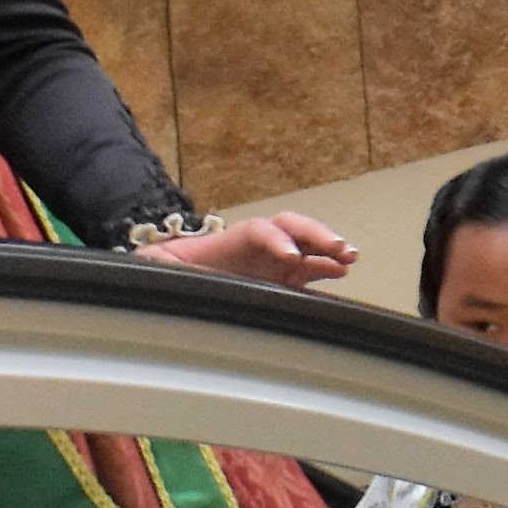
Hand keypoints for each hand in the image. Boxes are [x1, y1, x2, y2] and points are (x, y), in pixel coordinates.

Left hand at [149, 209, 352, 286]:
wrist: (175, 278)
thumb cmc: (168, 273)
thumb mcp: (157, 266)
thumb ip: (161, 265)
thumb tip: (158, 267)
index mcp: (228, 242)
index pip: (258, 231)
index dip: (276, 239)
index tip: (290, 256)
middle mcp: (256, 247)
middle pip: (289, 228)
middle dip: (315, 235)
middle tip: (337, 248)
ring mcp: (271, 261)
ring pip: (305, 246)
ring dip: (329, 248)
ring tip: (350, 256)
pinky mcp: (282, 278)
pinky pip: (309, 270)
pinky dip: (327, 268)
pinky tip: (343, 270)